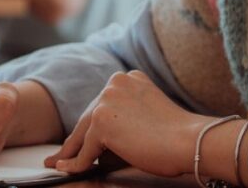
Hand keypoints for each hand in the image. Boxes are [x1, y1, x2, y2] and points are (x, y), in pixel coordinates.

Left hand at [46, 71, 205, 177]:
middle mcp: (115, 83)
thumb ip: (124, 117)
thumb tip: (95, 142)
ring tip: (59, 163)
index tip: (78, 135)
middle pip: (88, 116)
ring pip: (83, 132)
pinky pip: (84, 150)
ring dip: (71, 152)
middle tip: (60, 154)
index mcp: (128, 78)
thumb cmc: (176, 135)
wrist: (188, 140)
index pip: (102, 104)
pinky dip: (76, 164)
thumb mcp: (146, 113)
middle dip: (75, 138)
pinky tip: (69, 170)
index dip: (89, 124)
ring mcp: (107, 100)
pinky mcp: (101, 122)